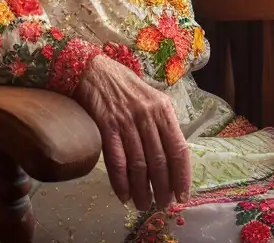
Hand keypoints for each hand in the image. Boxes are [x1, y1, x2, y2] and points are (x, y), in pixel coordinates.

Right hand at [72, 51, 191, 212]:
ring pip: (139, 165)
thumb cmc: (122, 85)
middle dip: (162, 189)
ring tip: (143, 205)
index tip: (182, 196)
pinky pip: (117, 161)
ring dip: (142, 190)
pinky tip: (124, 196)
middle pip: (160, 161)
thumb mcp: (150, 98)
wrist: (91, 69)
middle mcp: (147, 115)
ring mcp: (126, 121)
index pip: (179, 150)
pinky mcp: (106, 126)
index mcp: (163, 109)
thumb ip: (161, 123)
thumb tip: (171, 157)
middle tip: (161, 205)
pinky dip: (121, 181)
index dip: (182, 177)